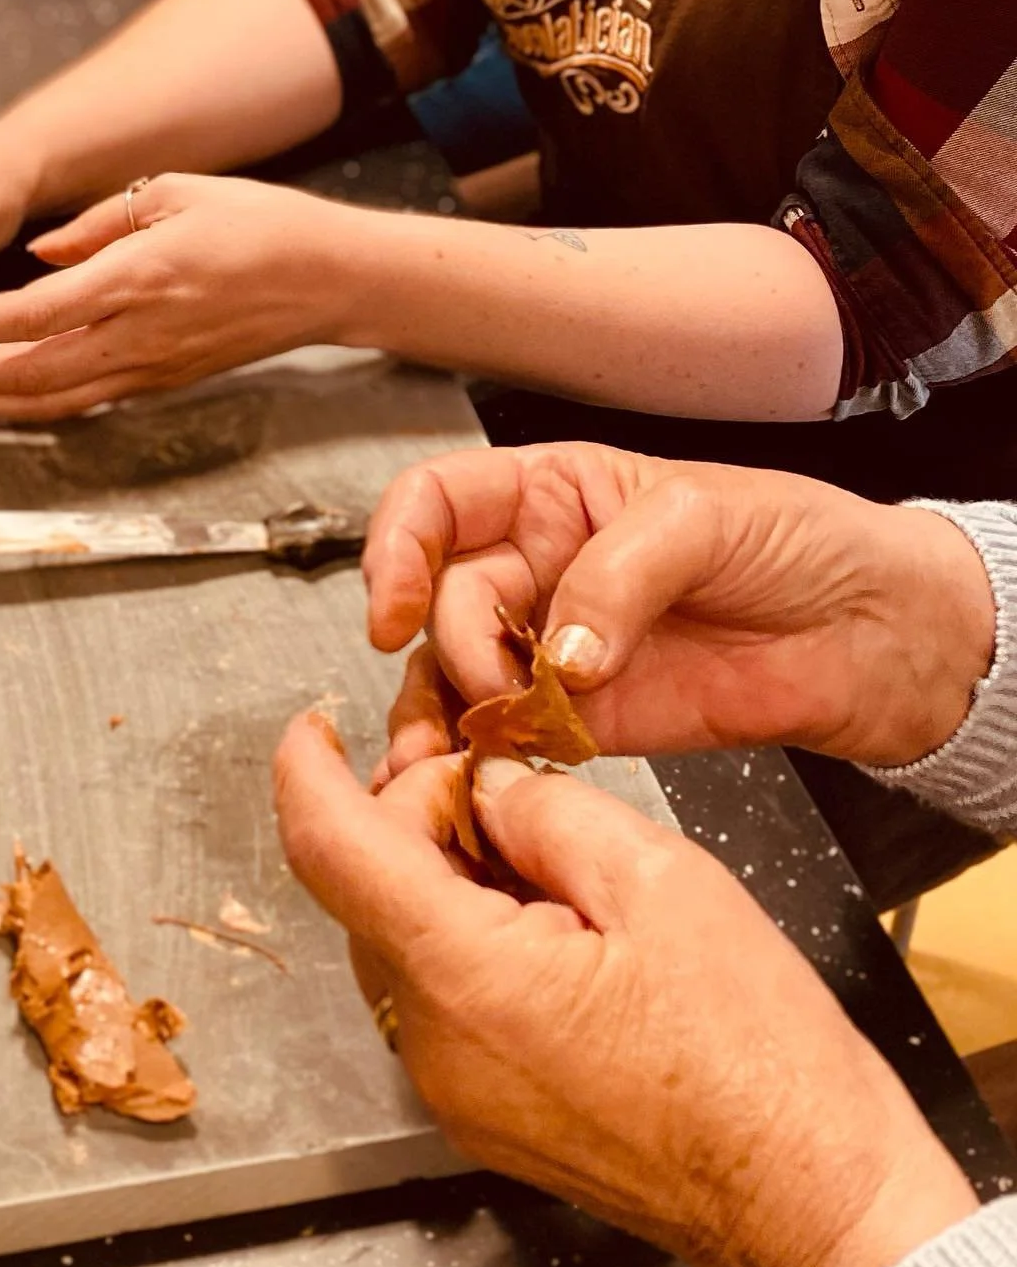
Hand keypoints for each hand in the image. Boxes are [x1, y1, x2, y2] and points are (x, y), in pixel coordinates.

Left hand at [0, 173, 347, 419]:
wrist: (327, 280)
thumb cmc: (257, 224)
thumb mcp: (174, 192)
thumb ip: (97, 224)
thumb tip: (39, 255)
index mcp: (135, 279)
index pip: (29, 314)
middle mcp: (137, 335)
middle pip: (26, 372)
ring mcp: (149, 367)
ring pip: (48, 400)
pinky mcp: (159, 381)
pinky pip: (80, 401)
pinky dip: (26, 406)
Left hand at [275, 715, 978, 1266]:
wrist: (814, 1204)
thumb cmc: (760, 1056)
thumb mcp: (661, 880)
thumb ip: (547, 811)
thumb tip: (484, 784)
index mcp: (463, 975)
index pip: (332, 847)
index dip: (306, 769)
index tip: (312, 724)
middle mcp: (430, 1044)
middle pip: (369, 889)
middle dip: (422, 816)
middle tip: (515, 786)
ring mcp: (451, 1090)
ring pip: (404, 941)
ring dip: (451, 879)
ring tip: (558, 864)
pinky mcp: (481, 1114)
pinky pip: (440, 998)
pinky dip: (471, 940)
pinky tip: (559, 927)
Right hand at [365, 443, 994, 774]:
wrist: (874, 633)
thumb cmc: (802, 540)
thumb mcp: (707, 520)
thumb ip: (618, 576)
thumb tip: (556, 653)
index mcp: (556, 493)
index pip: (438, 502)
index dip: (397, 548)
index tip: (392, 609)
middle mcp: (541, 565)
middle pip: (443, 599)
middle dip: (453, 645)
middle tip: (496, 685)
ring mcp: (556, 644)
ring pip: (457, 672)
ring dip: (442, 712)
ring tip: (451, 753)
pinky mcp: (583, 719)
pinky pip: (509, 733)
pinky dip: (486, 757)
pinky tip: (482, 773)